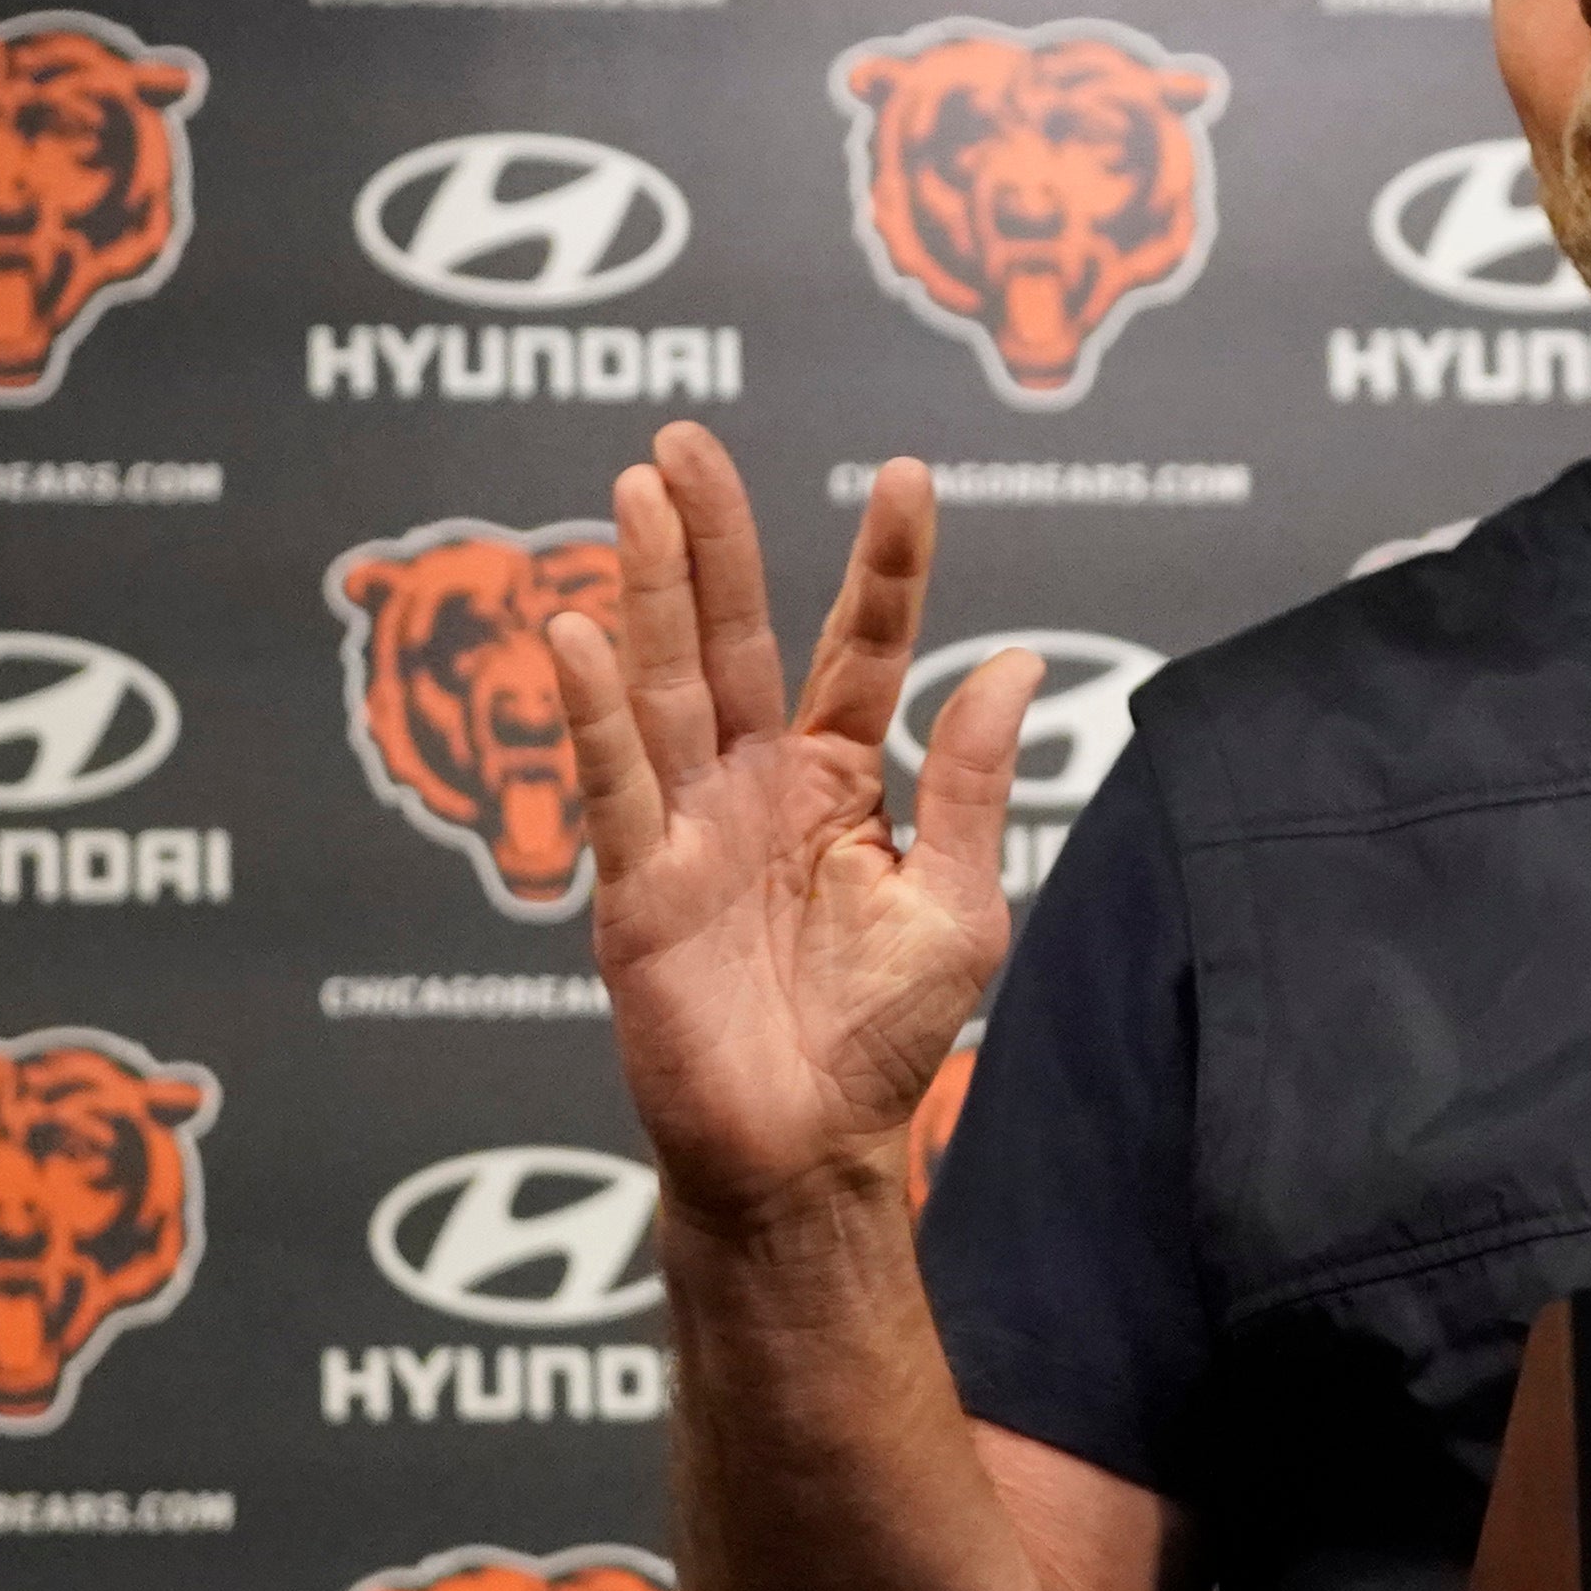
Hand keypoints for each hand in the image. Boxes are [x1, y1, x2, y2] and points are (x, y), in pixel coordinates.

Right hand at [548, 423, 1039, 1238]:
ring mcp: (690, 828)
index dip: (883, 566)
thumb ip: (971, 782)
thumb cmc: (882, 1036)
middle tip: (685, 442)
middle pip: (731, 635)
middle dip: (711, 539)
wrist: (808, 1148)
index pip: (861, 647)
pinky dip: (595, 715)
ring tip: (635, 491)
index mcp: (839, 781)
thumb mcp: (959, 902)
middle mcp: (755, 786)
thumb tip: (1011, 663)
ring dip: (645, 591)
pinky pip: (617, 787)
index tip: (906, 474)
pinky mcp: (639, 887)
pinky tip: (579, 635)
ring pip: (664, 686)